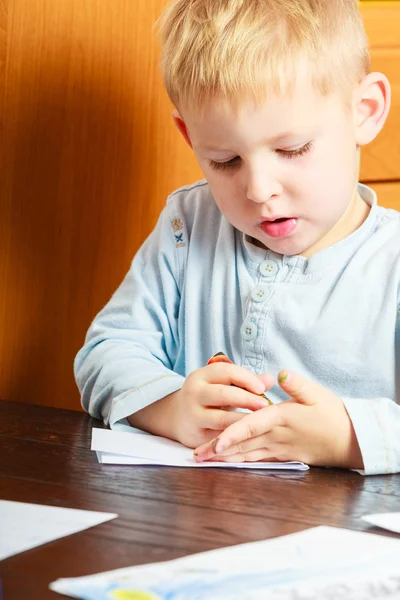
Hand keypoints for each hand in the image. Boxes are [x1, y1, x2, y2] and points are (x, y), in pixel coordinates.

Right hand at [168, 363, 273, 448]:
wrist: (177, 417)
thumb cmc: (207, 398)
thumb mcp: (221, 385)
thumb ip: (245, 382)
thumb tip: (270, 378)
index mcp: (201, 376)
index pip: (225, 371)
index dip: (245, 378)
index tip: (262, 387)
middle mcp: (194, 393)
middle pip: (223, 394)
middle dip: (246, 399)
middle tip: (265, 405)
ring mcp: (193, 415)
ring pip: (221, 418)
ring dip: (243, 421)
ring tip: (260, 422)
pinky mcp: (196, 435)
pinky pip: (219, 436)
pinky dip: (235, 436)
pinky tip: (250, 436)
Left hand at [193, 370, 363, 469]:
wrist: (350, 439)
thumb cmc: (333, 414)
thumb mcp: (317, 393)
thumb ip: (296, 384)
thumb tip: (280, 373)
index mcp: (281, 418)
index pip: (252, 426)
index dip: (232, 434)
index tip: (216, 443)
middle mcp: (277, 436)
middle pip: (243, 444)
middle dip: (218, 450)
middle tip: (196, 456)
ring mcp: (280, 448)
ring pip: (247, 455)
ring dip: (225, 458)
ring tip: (205, 460)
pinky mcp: (284, 454)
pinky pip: (258, 459)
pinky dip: (241, 461)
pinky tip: (228, 462)